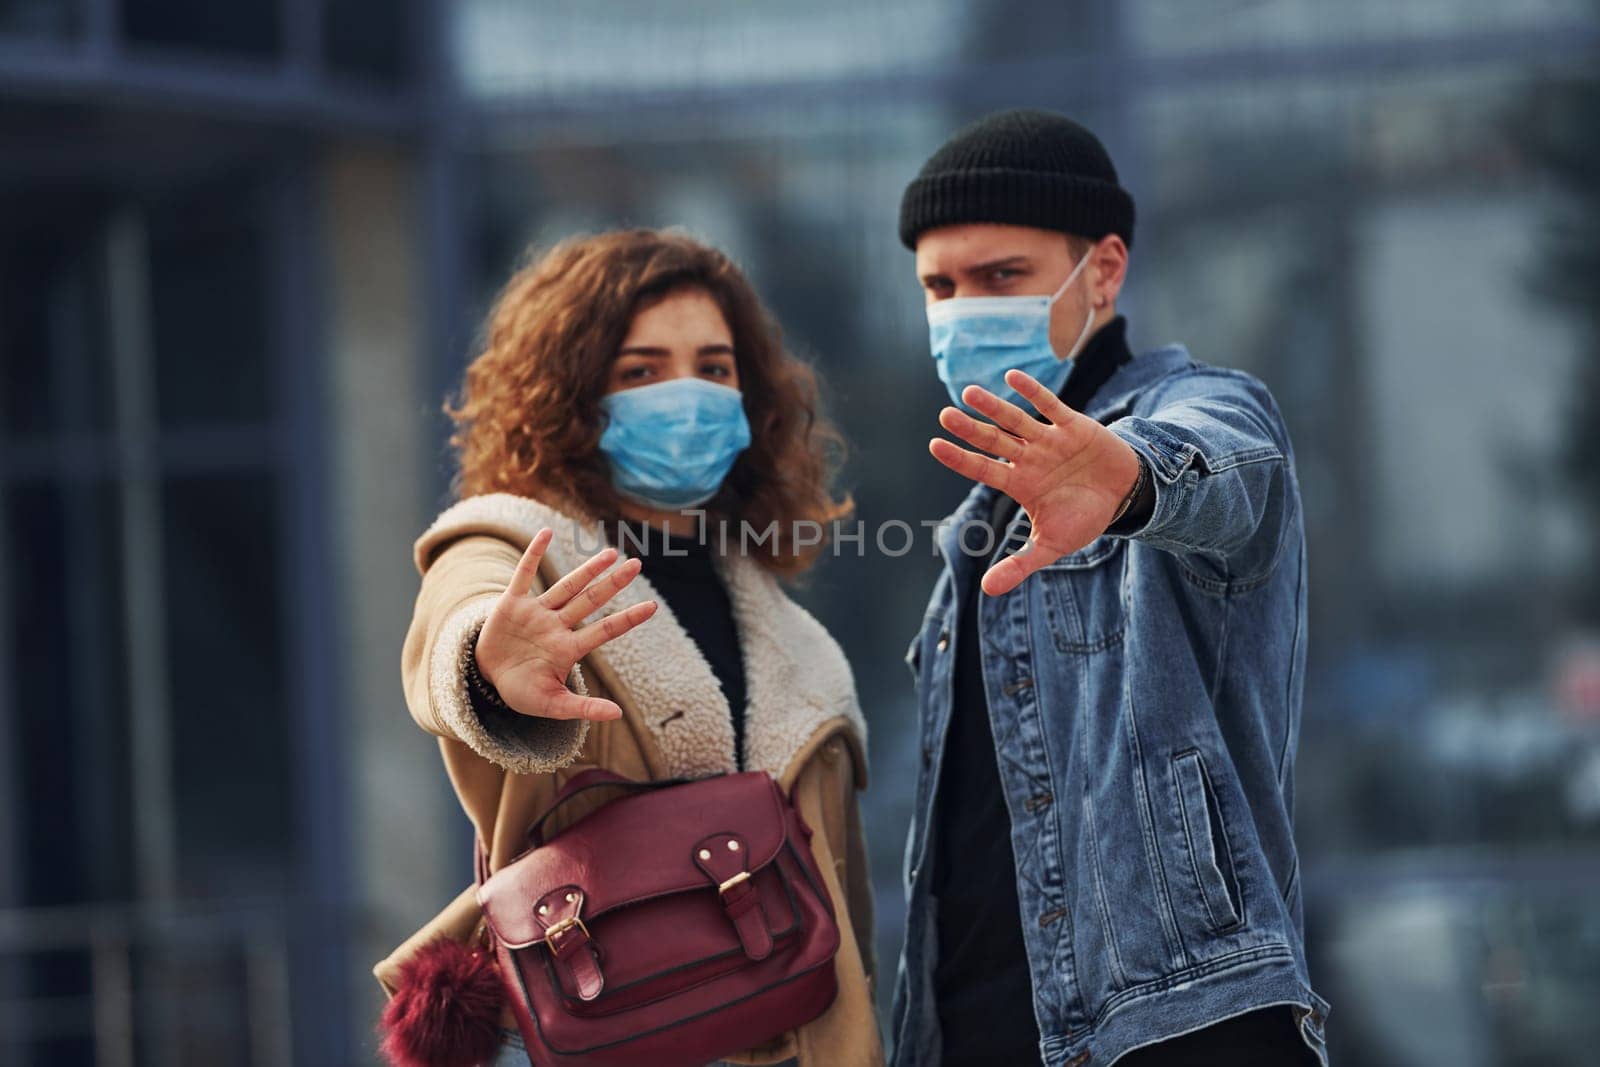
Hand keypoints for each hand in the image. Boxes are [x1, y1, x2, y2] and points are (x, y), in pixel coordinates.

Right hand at [474, 527, 656, 721]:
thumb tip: (617, 715)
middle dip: (612, 583)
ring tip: (611, 553)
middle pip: (590, 601)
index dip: (628, 619)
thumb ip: (582, 708)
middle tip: (636, 564)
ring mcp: (536, 613)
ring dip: (587, 570)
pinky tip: (547, 533)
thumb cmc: (522, 691)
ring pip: (566, 586)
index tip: (654, 607)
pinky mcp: (511, 604)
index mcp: (568, 649)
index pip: (605, 631)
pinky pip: (524, 574)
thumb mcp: (551, 705)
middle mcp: (556, 626)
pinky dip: (534, 554)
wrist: (485, 679)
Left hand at [929, 368, 1141, 596]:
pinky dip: (1033, 393)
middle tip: (944, 416)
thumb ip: (1019, 564)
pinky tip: (1012, 378)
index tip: (934, 445)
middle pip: (994, 441)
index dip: (960, 459)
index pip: (983, 469)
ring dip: (994, 407)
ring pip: (1016, 421)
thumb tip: (987, 591)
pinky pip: (1050, 406)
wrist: (1125, 497)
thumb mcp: (1051, 546)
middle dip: (970, 429)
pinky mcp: (1073, 426)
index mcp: (1020, 483)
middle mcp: (1029, 458)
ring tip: (970, 393)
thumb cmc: (1083, 518)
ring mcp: (1049, 440)